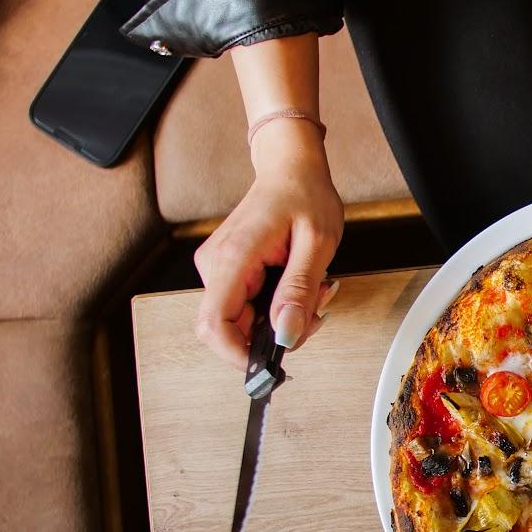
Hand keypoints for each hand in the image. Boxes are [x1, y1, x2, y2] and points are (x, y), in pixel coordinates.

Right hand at [194, 118, 343, 366]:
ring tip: (314, 290)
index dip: (238, 354)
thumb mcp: (317, 245)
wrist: (291, 168)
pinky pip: (248, 305)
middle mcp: (215, 265)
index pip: (214, 324)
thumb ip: (300, 292)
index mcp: (233, 257)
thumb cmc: (304, 196)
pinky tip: (299, 284)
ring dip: (282, 318)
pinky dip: (278, 306)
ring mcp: (218, 268)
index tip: (273, 363)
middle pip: (229, 328)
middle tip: (314, 311)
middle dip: (274, 333)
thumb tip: (286, 335)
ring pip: (242, 320)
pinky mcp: (228, 271)